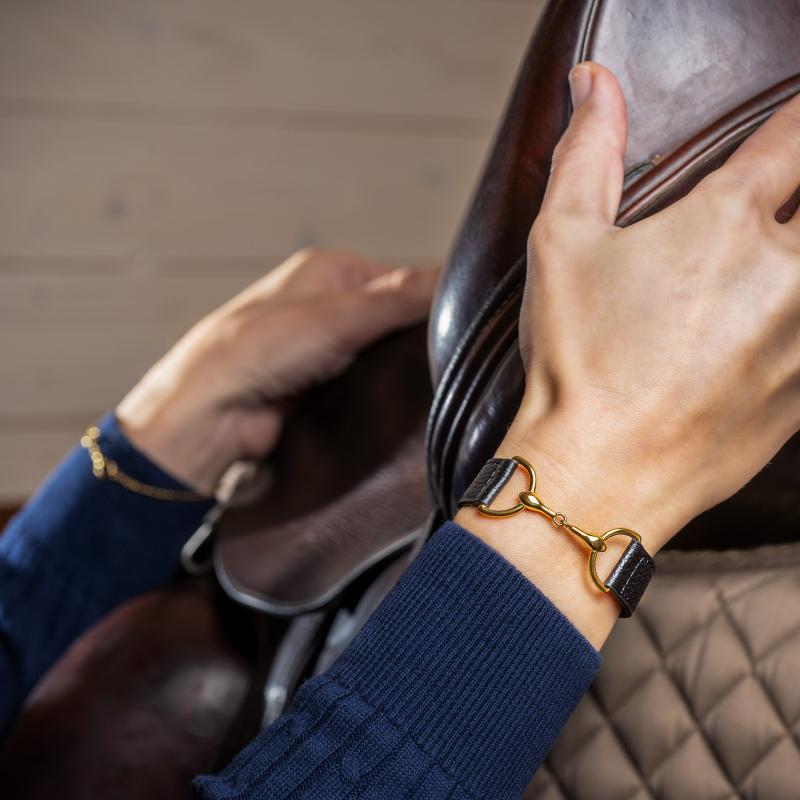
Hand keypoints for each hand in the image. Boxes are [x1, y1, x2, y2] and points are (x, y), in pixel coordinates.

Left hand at [117, 249, 437, 492]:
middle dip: (414, 337)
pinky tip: (395, 401)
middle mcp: (324, 305)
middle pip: (391, 318)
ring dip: (397, 367)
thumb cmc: (256, 351)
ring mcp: (322, 348)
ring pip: (381, 353)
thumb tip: (452, 274)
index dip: (430, 300)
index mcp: (327, 272)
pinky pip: (365, 383)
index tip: (462, 323)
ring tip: (425, 382)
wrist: (211, 416)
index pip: (399, 280)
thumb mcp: (337, 317)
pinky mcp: (320, 385)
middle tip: (446, 358)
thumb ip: (398, 298)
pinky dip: (380, 390)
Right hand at [457, 62, 799, 643]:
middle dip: (793, 202)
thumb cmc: (577, 361)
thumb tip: (593, 83)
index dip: (794, 121)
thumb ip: (586, 151)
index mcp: (727, 221)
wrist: (600, 473)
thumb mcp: (561, 244)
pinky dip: (790, 324)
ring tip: (736, 293)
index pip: (797, 131)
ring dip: (787, 267)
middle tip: (749, 230)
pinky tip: (751, 338)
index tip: (785, 133)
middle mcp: (791, 271)